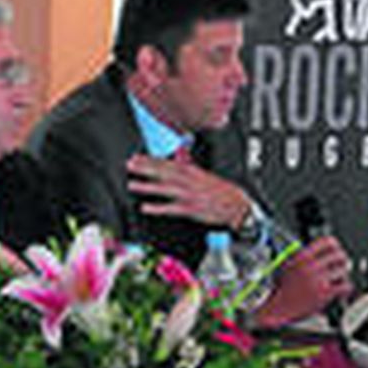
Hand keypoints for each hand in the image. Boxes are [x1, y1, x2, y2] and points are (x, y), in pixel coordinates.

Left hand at [126, 154, 252, 229]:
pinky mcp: (191, 210)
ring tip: (132, 185)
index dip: (151, 160)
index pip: (168, 163)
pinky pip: (171, 208)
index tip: (137, 158)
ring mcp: (190, 195)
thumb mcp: (204, 175)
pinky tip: (146, 207)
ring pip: (165, 189)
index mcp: (193, 172)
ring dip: (148, 186)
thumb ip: (189, 166)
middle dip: (146, 169)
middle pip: (164, 173)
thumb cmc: (221, 191)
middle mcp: (189, 182)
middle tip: (130, 166)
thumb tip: (177, 158)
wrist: (238, 206)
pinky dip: (158, 208)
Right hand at [251, 235, 353, 329]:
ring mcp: (318, 280)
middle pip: (339, 255)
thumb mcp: (289, 267)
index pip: (327, 242)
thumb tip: (324, 251)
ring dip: (342, 276)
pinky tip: (340, 290)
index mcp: (301, 258)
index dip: (334, 246)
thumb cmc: (284, 290)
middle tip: (340, 265)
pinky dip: (345, 288)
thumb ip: (305, 258)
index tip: (336, 249)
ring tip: (337, 280)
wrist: (280, 308)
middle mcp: (310, 267)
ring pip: (343, 271)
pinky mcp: (325, 293)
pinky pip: (346, 286)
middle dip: (341, 261)